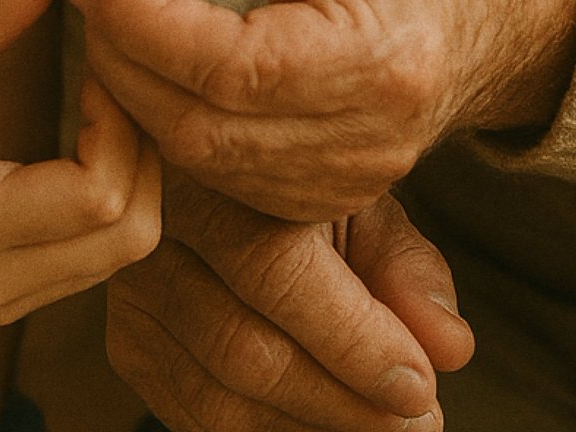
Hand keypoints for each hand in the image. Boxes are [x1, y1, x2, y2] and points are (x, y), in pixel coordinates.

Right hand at [0, 0, 160, 324]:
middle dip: (142, 151)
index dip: (119, 123)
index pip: (99, 194)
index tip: (98, 68)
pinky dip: (115, 202)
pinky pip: (101, 258)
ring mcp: (6, 302)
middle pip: (132, 233)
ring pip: (126, 249)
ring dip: (135, 175)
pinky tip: (90, 150)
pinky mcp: (14, 301)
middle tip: (113, 89)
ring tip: (103, 113)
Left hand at [63, 0, 575, 219]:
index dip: (140, 18)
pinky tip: (156, 60)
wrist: (498, 10)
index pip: (231, 63)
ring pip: (194, 157)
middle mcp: (367, 143)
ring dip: (133, 83)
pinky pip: (213, 173)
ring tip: (118, 10)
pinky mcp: (322, 197)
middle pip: (198, 123)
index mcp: (384, 58)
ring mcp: (346, 183)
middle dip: (121, 50)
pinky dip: (166, 115)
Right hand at [107, 173, 473, 431]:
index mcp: (213, 170)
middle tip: (421, 421)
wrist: (236, 186)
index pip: (272, 268)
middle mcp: (156, 226)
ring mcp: (132, 291)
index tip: (420, 385)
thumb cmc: (310, 198)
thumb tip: (448, 348)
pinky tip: (322, 425)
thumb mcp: (367, 210)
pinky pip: (195, 417)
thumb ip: (406, 272)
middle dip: (343, 402)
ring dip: (313, 430)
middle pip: (243, 346)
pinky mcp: (127, 343)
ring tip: (385, 427)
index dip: (351, 339)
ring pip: (217, 394)